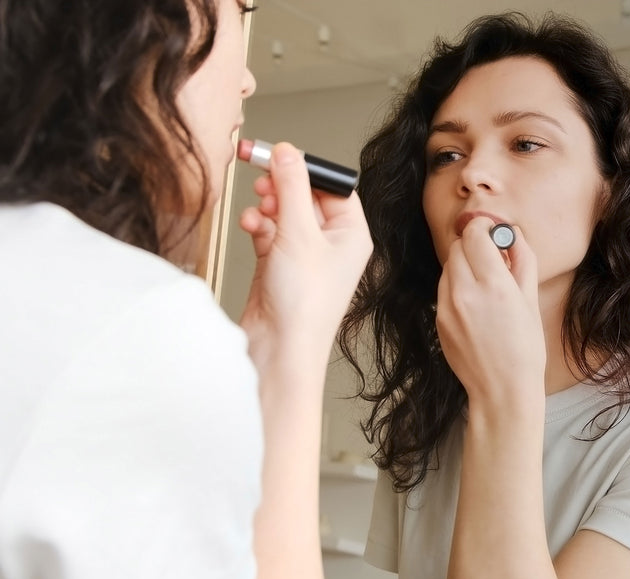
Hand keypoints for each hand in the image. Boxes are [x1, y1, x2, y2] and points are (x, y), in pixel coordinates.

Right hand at [238, 142, 371, 363]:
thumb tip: (287, 152)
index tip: (280, 155)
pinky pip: (269, 234)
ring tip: (258, 207)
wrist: (280, 348)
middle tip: (262, 177)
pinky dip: (259, 227)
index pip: (334, 187)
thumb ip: (290, 187)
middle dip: (282, 187)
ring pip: (285, 214)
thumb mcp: (298, 233)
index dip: (307, 170)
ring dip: (268, 206)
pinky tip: (251, 227)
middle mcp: (332, 245)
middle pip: (306, 197)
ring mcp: (306, 257)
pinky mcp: (280, 266)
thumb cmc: (304, 304)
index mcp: (352, 235)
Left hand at [436, 217, 545, 418]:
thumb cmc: (525, 348)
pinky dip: (457, 286)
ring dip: (464, 265)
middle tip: (491, 258)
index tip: (492, 232)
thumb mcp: (531, 300)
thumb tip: (512, 233)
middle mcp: (465, 293)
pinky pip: (444, 289)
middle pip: (458, 247)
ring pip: (448, 267)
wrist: (502, 390)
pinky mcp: (438, 320)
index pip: (475, 235)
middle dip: (474, 245)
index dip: (483, 227)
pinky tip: (475, 304)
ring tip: (484, 284)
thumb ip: (522, 259)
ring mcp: (447, 308)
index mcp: (493, 285)